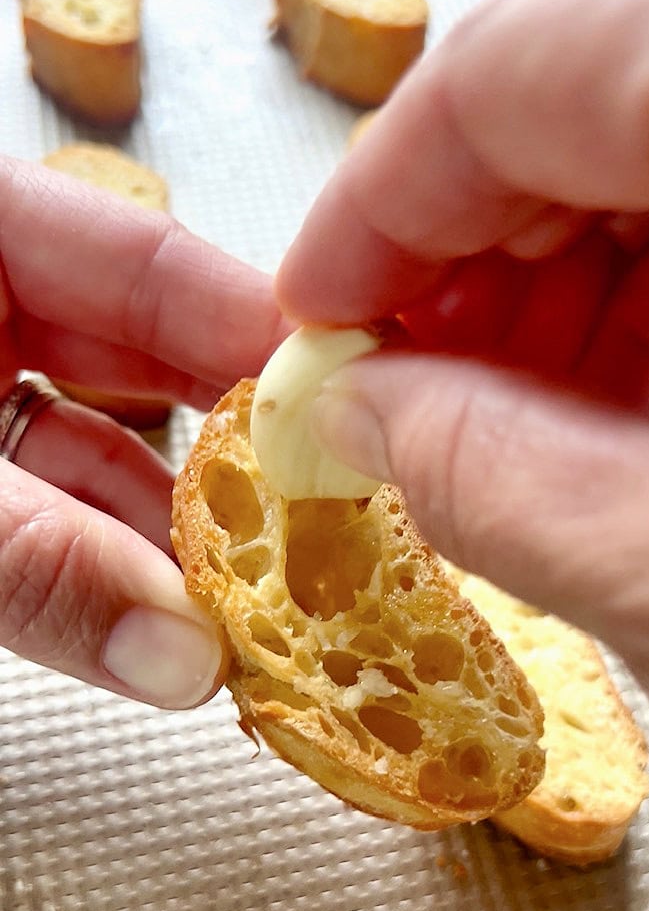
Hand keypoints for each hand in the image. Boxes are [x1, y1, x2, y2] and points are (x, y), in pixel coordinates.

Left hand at [0, 156, 284, 706]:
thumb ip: (34, 566)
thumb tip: (177, 654)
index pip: (143, 257)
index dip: (253, 329)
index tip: (352, 405)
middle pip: (141, 355)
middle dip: (228, 447)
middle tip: (323, 520)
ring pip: (98, 445)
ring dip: (171, 529)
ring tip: (255, 599)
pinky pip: (47, 498)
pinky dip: (101, 555)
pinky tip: (166, 614)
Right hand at [276, 0, 648, 736]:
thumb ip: (497, 482)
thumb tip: (364, 421)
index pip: (513, 73)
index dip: (375, 209)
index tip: (314, 319)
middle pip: (592, 83)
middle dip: (470, 254)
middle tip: (413, 394)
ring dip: (570, 269)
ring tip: (532, 415)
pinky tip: (642, 382)